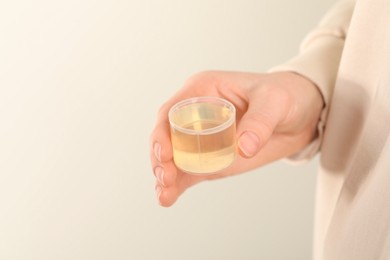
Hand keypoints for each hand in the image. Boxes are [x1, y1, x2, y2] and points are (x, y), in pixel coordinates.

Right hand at [150, 71, 322, 206]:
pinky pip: (190, 170)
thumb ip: (260, 121)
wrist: (301, 114)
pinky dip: (179, 184)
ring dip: (165, 176)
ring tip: (164, 195)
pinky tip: (168, 198)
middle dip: (161, 158)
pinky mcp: (212, 157)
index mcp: (203, 91)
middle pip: (167, 137)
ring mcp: (203, 138)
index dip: (162, 132)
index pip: (172, 111)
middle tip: (165, 178)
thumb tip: (244, 148)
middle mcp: (197, 114)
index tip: (165, 154)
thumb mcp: (275, 102)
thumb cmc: (285, 96)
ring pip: (175, 157)